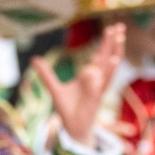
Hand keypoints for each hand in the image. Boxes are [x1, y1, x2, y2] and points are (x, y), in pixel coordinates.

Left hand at [35, 24, 123, 147]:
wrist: (72, 128)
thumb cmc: (68, 109)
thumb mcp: (54, 89)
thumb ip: (46, 74)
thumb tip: (34, 60)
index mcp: (89, 76)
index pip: (100, 55)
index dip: (106, 43)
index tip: (111, 28)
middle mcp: (96, 80)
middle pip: (107, 57)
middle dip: (114, 43)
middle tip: (120, 26)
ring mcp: (98, 87)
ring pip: (109, 67)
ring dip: (115, 52)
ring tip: (120, 38)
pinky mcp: (97, 97)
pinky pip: (104, 82)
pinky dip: (108, 71)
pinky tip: (113, 60)